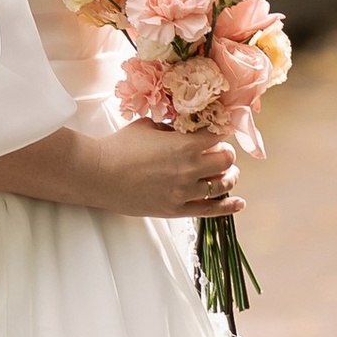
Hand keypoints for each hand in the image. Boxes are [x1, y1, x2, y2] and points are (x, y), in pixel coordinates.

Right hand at [85, 122, 243, 219]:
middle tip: (217, 151)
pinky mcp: (176, 209)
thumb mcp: (149, 126)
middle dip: (225, 153)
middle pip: (227, 160)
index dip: (223, 128)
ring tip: (223, 172)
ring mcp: (185, 192)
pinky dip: (228, 206)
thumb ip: (173, 128)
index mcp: (185, 145)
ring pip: (223, 184)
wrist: (98, 174)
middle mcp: (190, 169)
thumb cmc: (119, 146)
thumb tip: (186, 128)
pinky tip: (238, 202)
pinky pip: (211, 210)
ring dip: (227, 176)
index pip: (220, 134)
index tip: (222, 127)